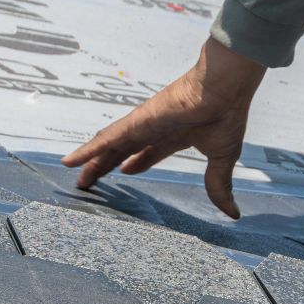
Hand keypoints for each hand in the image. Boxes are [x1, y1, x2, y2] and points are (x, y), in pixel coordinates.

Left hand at [62, 37, 267, 217]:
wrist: (224, 90)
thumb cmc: (225, 115)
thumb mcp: (221, 159)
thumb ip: (220, 185)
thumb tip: (232, 213)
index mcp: (176, 135)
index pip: (150, 151)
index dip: (136, 162)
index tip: (125, 171)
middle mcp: (155, 128)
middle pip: (123, 150)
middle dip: (107, 165)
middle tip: (92, 180)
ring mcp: (142, 125)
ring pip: (110, 146)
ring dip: (92, 161)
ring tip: (76, 175)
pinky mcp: (135, 123)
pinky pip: (106, 140)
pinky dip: (88, 150)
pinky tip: (71, 161)